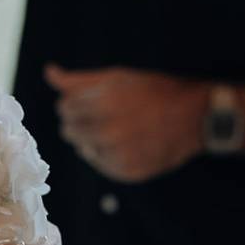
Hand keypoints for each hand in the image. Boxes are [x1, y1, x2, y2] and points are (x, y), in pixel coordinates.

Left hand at [45, 65, 213, 182]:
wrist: (195, 118)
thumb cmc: (154, 92)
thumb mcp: (118, 78)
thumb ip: (80, 80)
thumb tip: (49, 72)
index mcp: (105, 103)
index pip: (64, 108)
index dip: (75, 103)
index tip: (90, 101)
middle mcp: (109, 132)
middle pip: (69, 131)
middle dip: (80, 121)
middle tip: (104, 115)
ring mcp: (118, 155)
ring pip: (83, 148)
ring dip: (92, 139)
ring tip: (117, 128)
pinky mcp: (126, 172)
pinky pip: (100, 163)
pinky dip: (106, 154)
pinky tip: (124, 143)